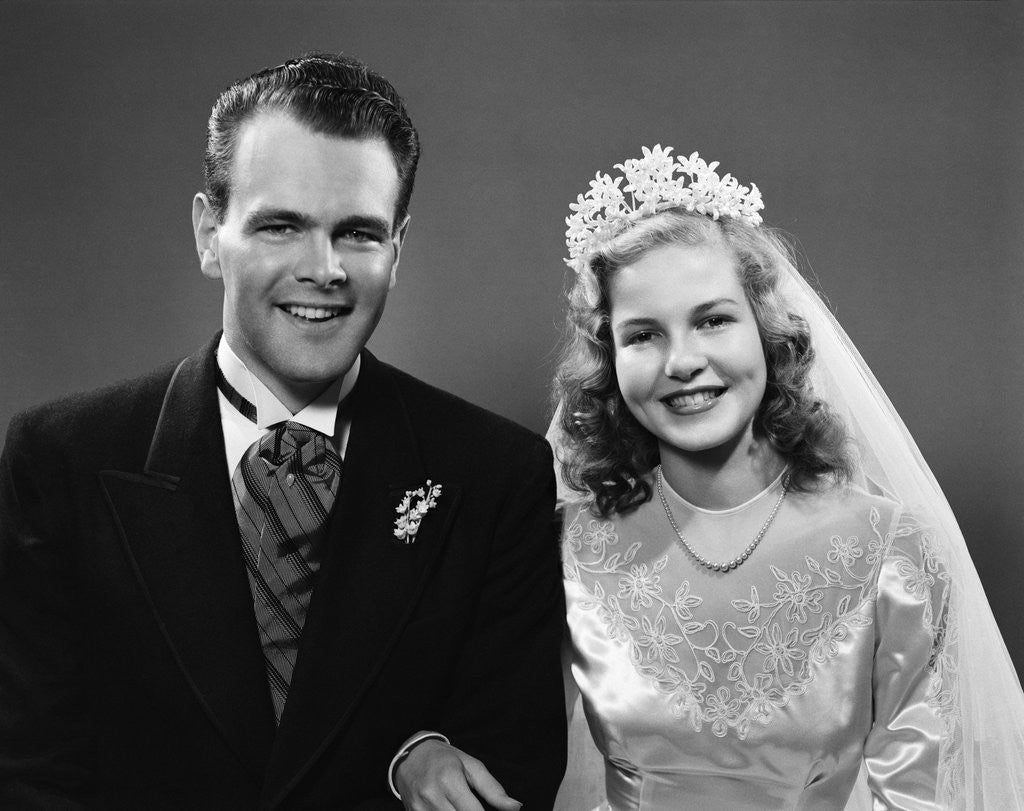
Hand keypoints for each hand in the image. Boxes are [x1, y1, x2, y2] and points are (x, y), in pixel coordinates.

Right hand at [395, 739, 520, 810]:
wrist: (409, 755)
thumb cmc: (444, 759)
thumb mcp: (471, 766)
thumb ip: (493, 789)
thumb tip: (515, 807)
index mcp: (450, 780)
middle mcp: (432, 796)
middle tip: (476, 807)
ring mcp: (420, 808)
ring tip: (462, 806)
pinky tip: (451, 808)